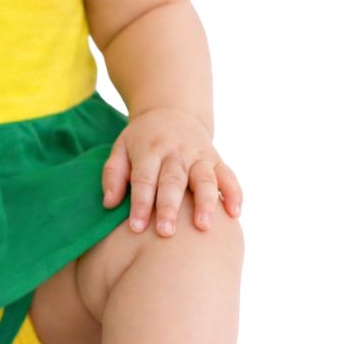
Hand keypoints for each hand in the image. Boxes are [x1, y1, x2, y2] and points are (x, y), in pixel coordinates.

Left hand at [101, 108, 242, 236]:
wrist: (171, 111)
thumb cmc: (141, 140)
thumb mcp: (120, 148)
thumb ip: (113, 174)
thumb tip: (109, 203)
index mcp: (149, 149)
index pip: (144, 178)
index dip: (140, 203)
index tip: (136, 228)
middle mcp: (175, 152)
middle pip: (173, 180)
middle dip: (169, 207)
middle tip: (165, 233)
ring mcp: (198, 155)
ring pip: (204, 178)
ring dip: (205, 202)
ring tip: (203, 227)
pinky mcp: (216, 159)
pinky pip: (228, 175)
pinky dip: (234, 193)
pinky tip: (234, 213)